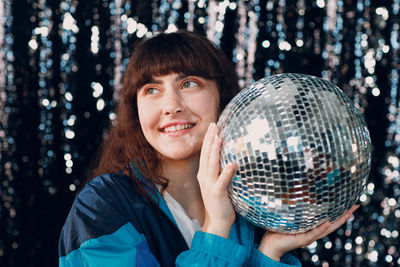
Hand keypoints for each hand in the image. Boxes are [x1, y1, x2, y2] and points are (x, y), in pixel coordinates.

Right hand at [198, 122, 235, 237]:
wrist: (217, 221)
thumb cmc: (220, 201)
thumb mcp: (217, 183)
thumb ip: (220, 171)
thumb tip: (229, 157)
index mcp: (204, 174)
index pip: (205, 152)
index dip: (208, 139)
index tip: (212, 126)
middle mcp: (204, 177)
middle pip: (207, 154)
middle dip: (210, 139)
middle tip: (214, 125)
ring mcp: (209, 185)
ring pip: (212, 164)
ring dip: (215, 150)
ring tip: (219, 137)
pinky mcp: (217, 193)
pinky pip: (222, 181)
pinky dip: (226, 172)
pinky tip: (232, 164)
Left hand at [258, 204, 359, 261]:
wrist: (269, 246)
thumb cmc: (277, 232)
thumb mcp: (287, 219)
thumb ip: (292, 209)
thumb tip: (291, 192)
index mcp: (311, 228)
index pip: (328, 220)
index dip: (338, 213)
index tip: (348, 204)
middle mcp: (312, 233)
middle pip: (332, 224)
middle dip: (344, 216)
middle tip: (355, 206)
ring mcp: (308, 237)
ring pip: (326, 229)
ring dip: (337, 221)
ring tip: (347, 213)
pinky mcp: (301, 240)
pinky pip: (313, 233)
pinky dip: (321, 228)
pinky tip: (327, 222)